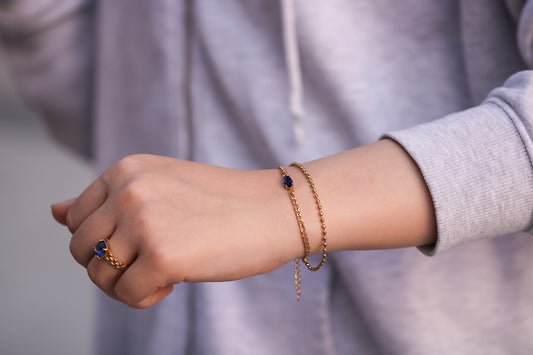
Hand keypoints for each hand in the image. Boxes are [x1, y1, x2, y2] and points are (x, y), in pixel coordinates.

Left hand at [52, 154, 298, 307]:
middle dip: (108, 266)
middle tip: (149, 265)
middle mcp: (129, 191)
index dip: (103, 242)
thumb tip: (52, 212)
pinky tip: (174, 283)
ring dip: (126, 284)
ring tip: (164, 273)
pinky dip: (145, 298)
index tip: (139, 243)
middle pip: (79, 249)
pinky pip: (127, 294)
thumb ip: (107, 200)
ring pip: (98, 274)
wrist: (276, 209)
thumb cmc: (223, 202)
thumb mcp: (161, 187)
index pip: (75, 219)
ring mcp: (144, 222)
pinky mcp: (162, 256)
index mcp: (126, 170)